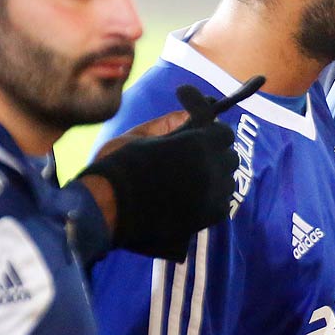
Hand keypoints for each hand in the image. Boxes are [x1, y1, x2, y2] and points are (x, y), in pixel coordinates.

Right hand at [79, 80, 261, 260]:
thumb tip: (188, 115)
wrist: (107, 210)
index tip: (191, 120)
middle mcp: (213, 170)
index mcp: (198, 144)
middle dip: (212, 150)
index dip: (208, 126)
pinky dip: (211, 197)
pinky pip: (221, 203)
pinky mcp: (207, 219)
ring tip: (190, 174)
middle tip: (189, 150)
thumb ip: (169, 123)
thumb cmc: (118, 166)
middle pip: (228, 156)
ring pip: (227, 181)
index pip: (223, 132)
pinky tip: (194, 195)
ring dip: (213, 174)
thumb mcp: (140, 135)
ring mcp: (213, 196)